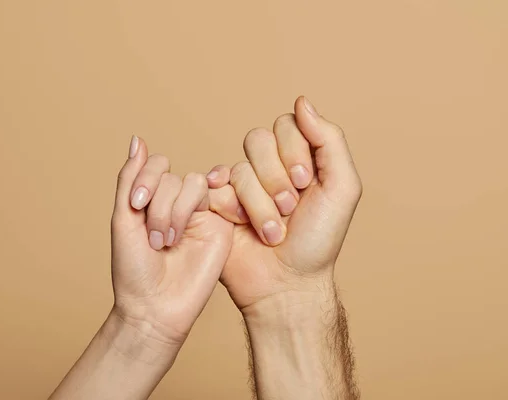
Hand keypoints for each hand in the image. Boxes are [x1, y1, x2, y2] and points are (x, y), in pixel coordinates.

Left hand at [111, 136, 233, 343]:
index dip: (146, 178)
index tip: (135, 207)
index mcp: (154, 200)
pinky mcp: (219, 225)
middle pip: (172, 175)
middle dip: (157, 205)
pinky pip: (213, 195)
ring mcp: (200, 213)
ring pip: (191, 182)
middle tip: (152, 239)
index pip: (156, 164)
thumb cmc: (134, 269)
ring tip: (167, 242)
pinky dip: (190, 210)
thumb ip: (130, 179)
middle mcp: (177, 203)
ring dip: (173, 211)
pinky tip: (183, 234)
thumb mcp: (123, 219)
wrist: (155, 307)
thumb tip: (137, 139)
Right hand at [208, 96, 361, 310]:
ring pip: (239, 170)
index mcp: (296, 157)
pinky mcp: (217, 204)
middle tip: (290, 209)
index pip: (286, 125)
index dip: (295, 152)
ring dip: (260, 206)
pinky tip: (242, 226)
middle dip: (277, 180)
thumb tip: (302, 101)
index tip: (308, 184)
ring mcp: (240, 185)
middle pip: (258, 140)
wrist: (287, 283)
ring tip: (272, 232)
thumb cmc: (318, 240)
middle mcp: (266, 167)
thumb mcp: (341, 188)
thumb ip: (329, 140)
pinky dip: (232, 210)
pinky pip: (214, 188)